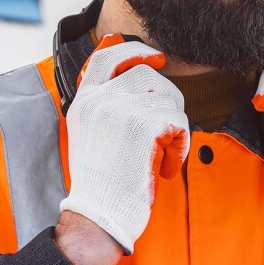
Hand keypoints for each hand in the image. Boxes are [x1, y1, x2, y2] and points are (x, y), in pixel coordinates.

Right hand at [60, 34, 189, 252]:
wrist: (98, 216)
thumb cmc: (101, 183)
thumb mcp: (92, 133)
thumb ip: (105, 99)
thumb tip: (121, 48)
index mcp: (85, 101)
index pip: (109, 57)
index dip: (135, 51)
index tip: (157, 58)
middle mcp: (100, 100)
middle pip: (149, 76)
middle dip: (166, 102)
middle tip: (164, 135)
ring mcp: (121, 110)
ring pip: (169, 99)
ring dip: (173, 128)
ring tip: (159, 156)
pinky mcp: (143, 126)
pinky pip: (178, 123)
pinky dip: (179, 148)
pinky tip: (164, 169)